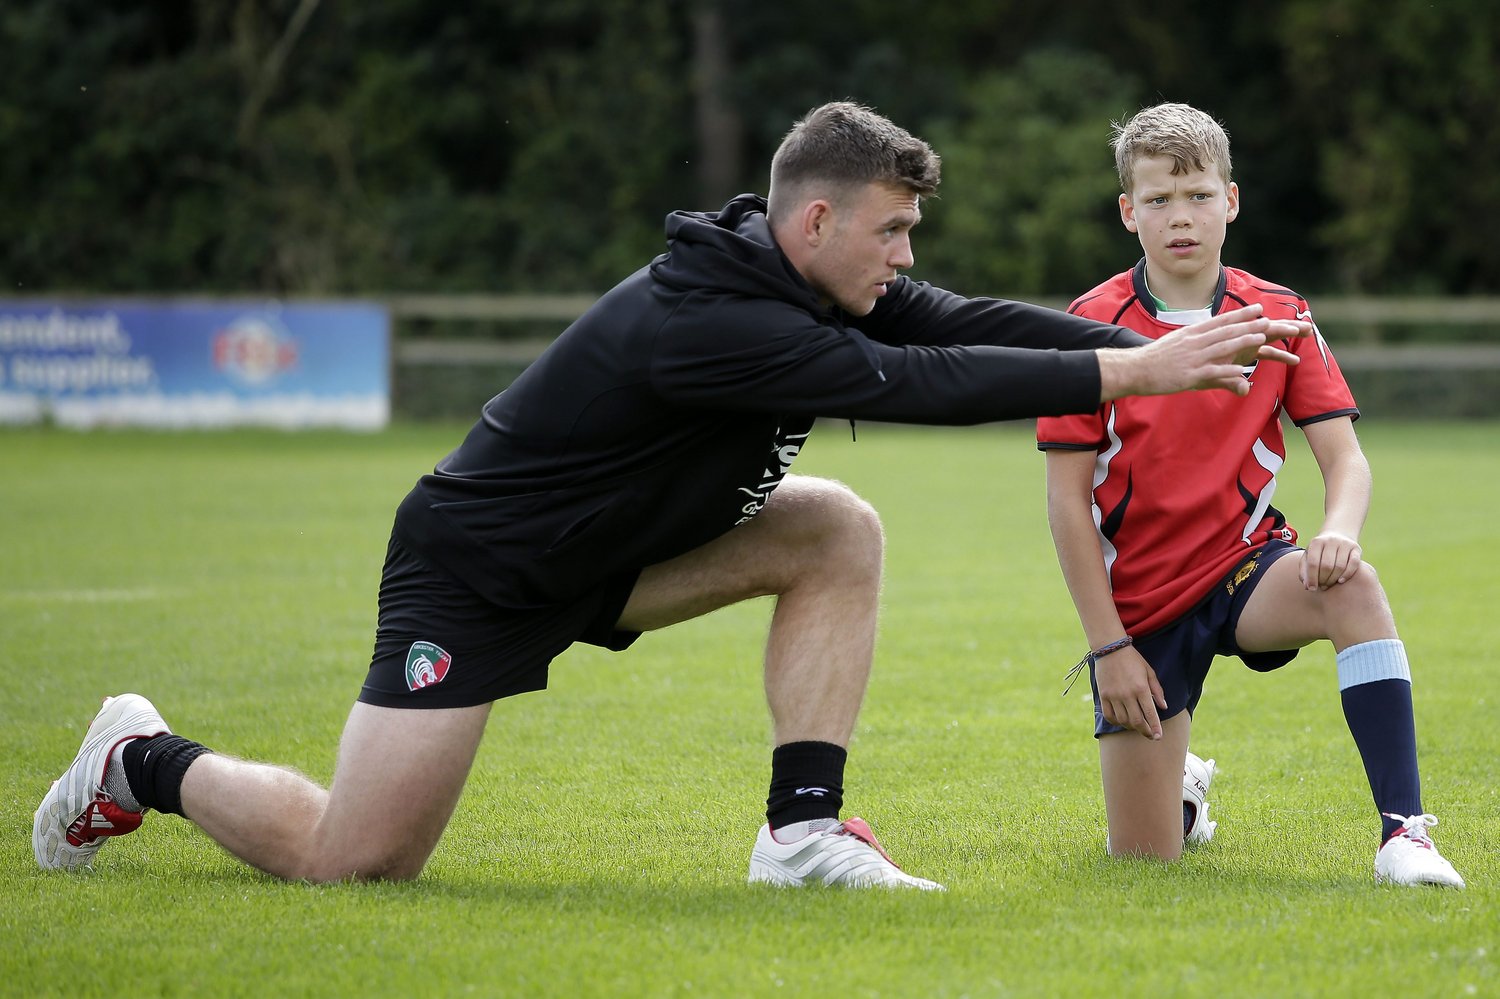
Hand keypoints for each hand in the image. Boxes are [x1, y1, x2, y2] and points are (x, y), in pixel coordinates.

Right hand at [1095, 646, 1165, 739]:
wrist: (1110, 649)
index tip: (1158, 737)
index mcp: (1141, 688)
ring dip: (1131, 727)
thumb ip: (1157, 690)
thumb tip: (1164, 707)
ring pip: (1123, 721)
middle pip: (1137, 722)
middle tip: (1150, 736)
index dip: (1155, 728)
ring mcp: (1113, 696)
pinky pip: (1109, 715)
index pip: (1150, 714)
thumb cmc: (1133, 659)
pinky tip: (1122, 721)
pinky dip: (1116, 722)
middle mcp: (1127, 694)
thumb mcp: (1149, 672)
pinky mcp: (1103, 696)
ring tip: (1137, 726)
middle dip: (1145, 732)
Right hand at [1098, 304, 1312, 400]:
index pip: (1220, 321)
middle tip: (1267, 320)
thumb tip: (1204, 338)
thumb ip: (1192, 341)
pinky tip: (1243, 372)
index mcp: (1191, 334)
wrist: (1134, 369)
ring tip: (1261, 338)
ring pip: (1222, 348)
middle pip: (1225, 332)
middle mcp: (1193, 343)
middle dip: (1247, 325)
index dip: (1240, 315)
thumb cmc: (1153, 359)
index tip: (1257, 309)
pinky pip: (1212, 372)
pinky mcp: (1188, 375)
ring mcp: (1192, 358)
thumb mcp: (1174, 343)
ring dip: (1242, 342)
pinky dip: (1228, 371)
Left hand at [1300, 531, 1363, 589]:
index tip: (1312, 588)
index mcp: (1316, 542)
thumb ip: (1304, 571)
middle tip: (1322, 586)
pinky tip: (1341, 581)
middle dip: (1323, 579)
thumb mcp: (1308, 556)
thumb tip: (1307, 586)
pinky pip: (1354, 564)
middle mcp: (1330, 541)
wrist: (1338, 534)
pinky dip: (1347, 574)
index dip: (1312, 578)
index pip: (1313, 563)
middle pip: (1327, 566)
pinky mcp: (1356, 548)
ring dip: (1334, 579)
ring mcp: (1344, 543)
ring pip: (1340, 566)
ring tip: (1329, 584)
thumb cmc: (1320, 551)